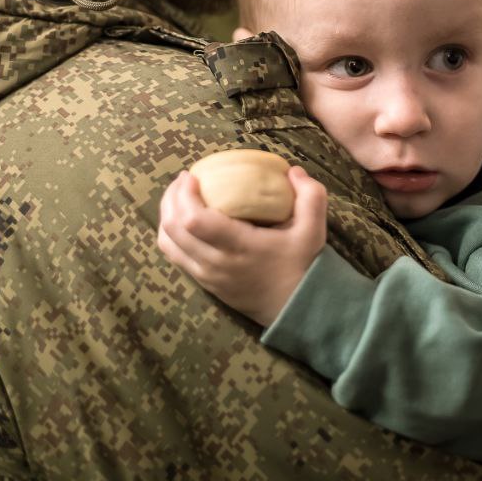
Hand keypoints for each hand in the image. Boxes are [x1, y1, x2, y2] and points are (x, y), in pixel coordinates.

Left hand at [157, 166, 327, 325]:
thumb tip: (293, 171)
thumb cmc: (302, 266)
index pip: (194, 221)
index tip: (191, 175)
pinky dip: (171, 234)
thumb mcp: (314, 230)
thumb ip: (311, 195)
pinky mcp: (204, 283)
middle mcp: (216, 263)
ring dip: (167, 216)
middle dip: (171, 199)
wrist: (298, 309)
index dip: (184, 195)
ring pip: (168, 244)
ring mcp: (206, 276)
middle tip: (183, 179)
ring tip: (179, 196)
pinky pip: (175, 256)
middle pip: (173, 228)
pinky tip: (183, 219)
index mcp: (238, 247)